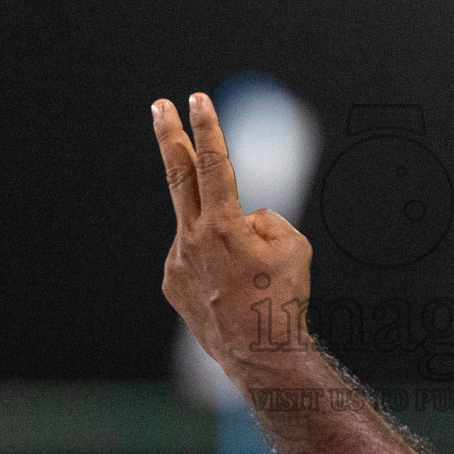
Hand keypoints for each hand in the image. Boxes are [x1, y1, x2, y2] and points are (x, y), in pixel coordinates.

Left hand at [153, 93, 313, 375]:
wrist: (259, 354)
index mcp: (224, 226)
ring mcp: (177, 261)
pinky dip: (215, 263)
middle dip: (171, 136)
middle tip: (160, 106)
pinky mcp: (172, 282)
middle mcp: (193, 239)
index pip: (214, 165)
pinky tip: (230, 291)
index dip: (208, 129)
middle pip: (179, 175)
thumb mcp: (292, 246)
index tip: (198, 100)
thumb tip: (243, 218)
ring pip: (203, 228)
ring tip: (247, 277)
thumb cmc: (282, 299)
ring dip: (224, 237)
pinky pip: (197, 256)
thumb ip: (264, 219)